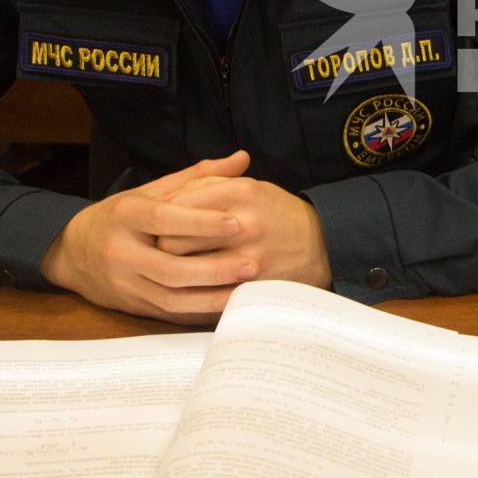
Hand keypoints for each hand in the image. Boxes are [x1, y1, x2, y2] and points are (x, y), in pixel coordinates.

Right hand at [41, 152, 261, 324]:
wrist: (72, 250)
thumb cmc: (122, 215)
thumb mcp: (151, 191)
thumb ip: (198, 176)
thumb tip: (243, 158)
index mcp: (125, 215)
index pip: (163, 219)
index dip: (199, 223)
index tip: (235, 222)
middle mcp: (120, 251)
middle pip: (168, 267)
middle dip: (213, 269)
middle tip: (252, 263)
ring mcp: (124, 283)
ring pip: (170, 297)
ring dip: (210, 297)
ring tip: (245, 289)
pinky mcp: (132, 305)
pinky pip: (169, 314)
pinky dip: (198, 312)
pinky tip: (226, 306)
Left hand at [152, 173, 330, 292]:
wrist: (323, 245)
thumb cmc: (277, 213)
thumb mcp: (249, 187)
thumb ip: (208, 184)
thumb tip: (165, 197)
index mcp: (240, 192)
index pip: (177, 206)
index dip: (159, 218)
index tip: (154, 225)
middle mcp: (244, 223)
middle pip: (174, 241)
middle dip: (160, 248)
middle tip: (157, 251)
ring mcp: (249, 256)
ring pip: (187, 271)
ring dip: (173, 273)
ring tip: (169, 271)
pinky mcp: (252, 284)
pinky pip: (208, 293)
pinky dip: (193, 293)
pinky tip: (188, 289)